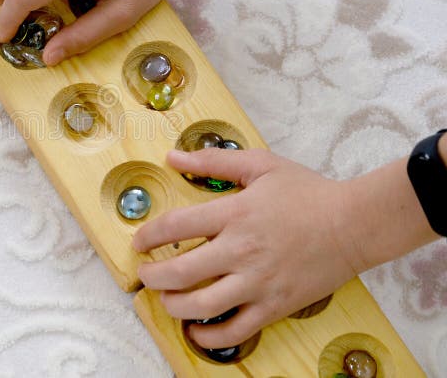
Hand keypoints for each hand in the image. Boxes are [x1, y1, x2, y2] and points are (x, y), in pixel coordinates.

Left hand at [132, 148, 360, 349]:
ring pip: (200, 306)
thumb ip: (213, 160)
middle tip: (144, 274)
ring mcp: (257, 282)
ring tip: (166, 299)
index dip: (147, 236)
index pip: (174, 227)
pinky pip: (235, 331)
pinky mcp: (275, 306)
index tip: (139, 242)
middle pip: (178, 272)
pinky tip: (196, 329)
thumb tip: (173, 157)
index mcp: (233, 214)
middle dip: (150, 276)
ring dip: (172, 306)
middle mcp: (240, 251)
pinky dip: (209, 336)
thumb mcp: (260, 165)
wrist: (355, 224)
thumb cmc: (307, 192)